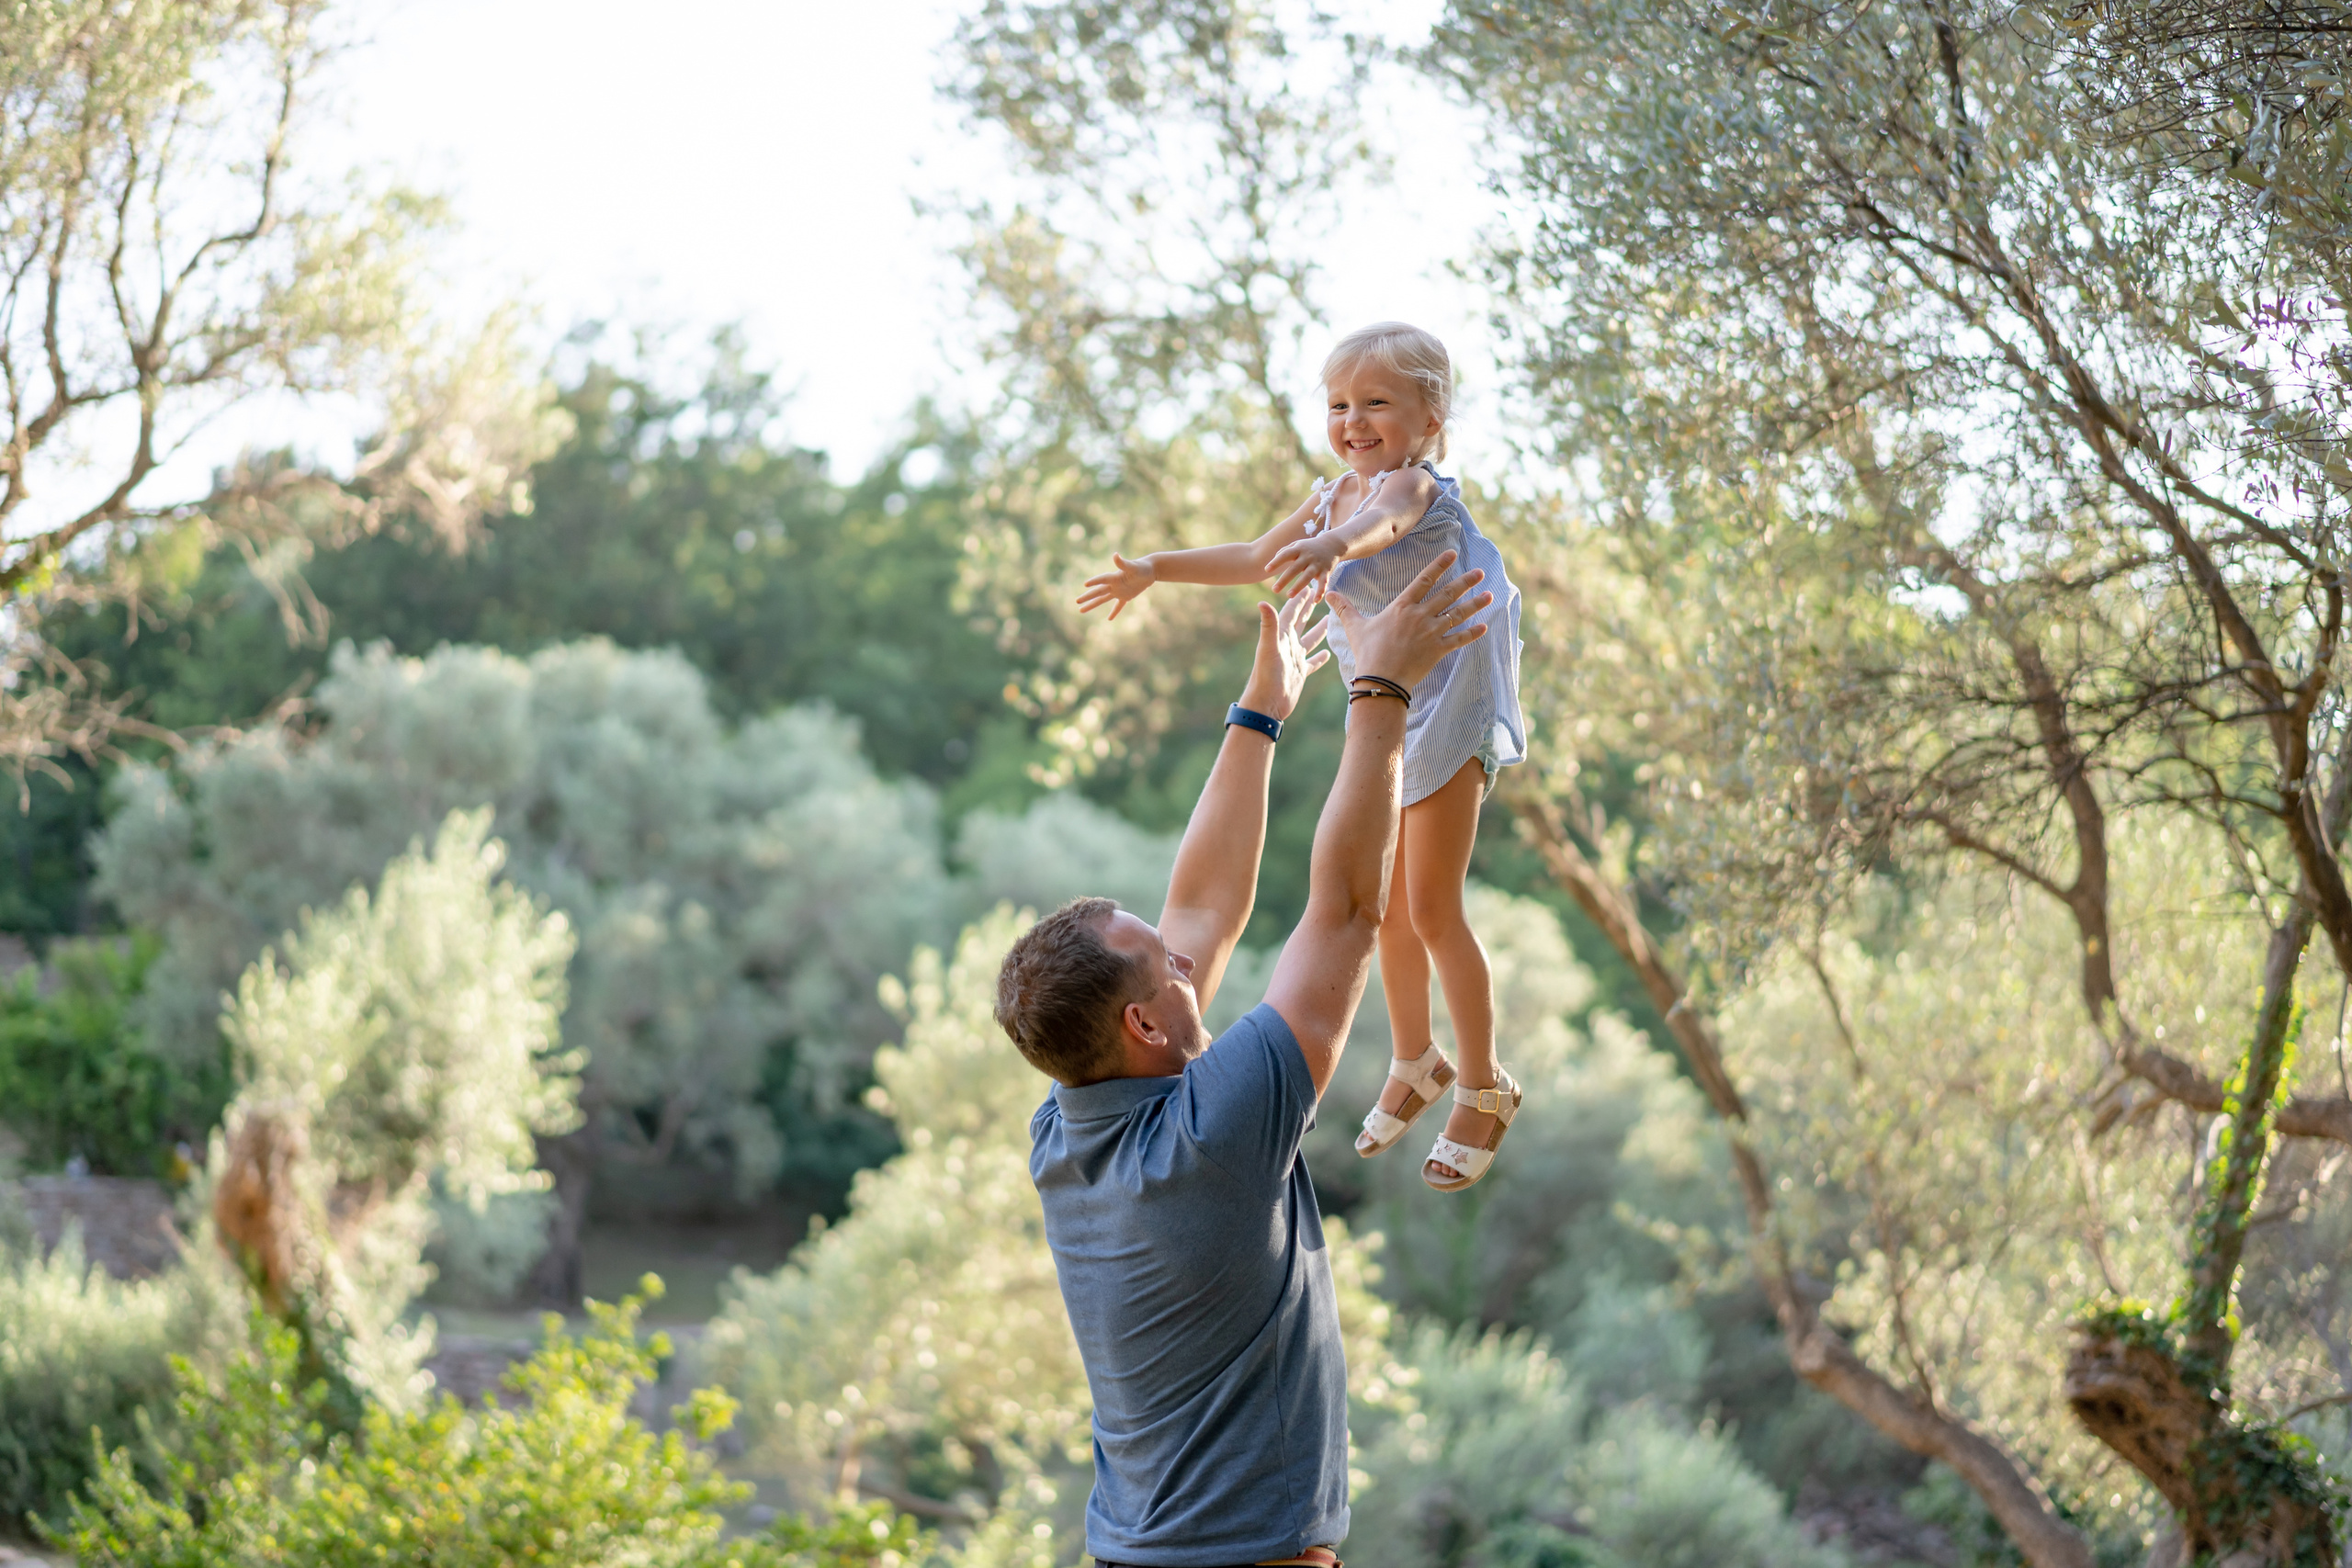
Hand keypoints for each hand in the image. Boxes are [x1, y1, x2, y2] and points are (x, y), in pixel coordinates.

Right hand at [1076, 552, 1155, 618]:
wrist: (1150, 569)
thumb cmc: (1142, 567)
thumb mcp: (1133, 566)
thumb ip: (1123, 563)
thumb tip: (1115, 555)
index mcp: (1115, 577)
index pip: (1102, 580)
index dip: (1095, 581)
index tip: (1085, 584)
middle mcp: (1114, 585)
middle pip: (1098, 592)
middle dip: (1087, 597)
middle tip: (1077, 601)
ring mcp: (1119, 591)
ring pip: (1103, 599)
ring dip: (1093, 604)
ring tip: (1081, 610)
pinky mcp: (1126, 596)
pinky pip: (1119, 605)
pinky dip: (1114, 611)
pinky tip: (1109, 619)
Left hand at [1237, 585, 1332, 721]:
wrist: (1266, 704)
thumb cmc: (1266, 676)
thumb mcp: (1269, 648)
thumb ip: (1269, 625)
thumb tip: (1262, 601)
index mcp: (1281, 636)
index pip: (1291, 612)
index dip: (1299, 599)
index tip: (1308, 585)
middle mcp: (1288, 645)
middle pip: (1300, 622)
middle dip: (1308, 608)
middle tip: (1318, 594)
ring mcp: (1294, 659)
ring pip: (1309, 640)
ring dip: (1318, 630)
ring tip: (1329, 619)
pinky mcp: (1300, 673)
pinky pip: (1312, 662)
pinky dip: (1319, 657)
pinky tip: (1327, 654)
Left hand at [1266, 532, 1345, 597]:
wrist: (1332, 545)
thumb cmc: (1309, 547)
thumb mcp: (1297, 545)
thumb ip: (1285, 551)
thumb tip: (1273, 560)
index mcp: (1298, 549)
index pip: (1285, 555)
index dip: (1276, 562)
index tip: (1266, 569)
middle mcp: (1308, 557)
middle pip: (1294, 568)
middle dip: (1284, 580)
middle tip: (1274, 590)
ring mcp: (1317, 565)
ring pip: (1307, 577)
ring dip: (1298, 587)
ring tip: (1289, 596)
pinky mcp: (1326, 572)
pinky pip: (1323, 583)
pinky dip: (1321, 591)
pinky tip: (1316, 601)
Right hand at [1326, 550, 1489, 692]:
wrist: (1380, 680)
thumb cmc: (1368, 653)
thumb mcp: (1355, 627)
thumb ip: (1344, 608)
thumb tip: (1327, 594)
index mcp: (1402, 607)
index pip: (1424, 580)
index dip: (1439, 565)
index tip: (1453, 554)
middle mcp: (1420, 616)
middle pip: (1447, 594)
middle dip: (1465, 582)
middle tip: (1480, 572)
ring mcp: (1431, 633)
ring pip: (1457, 614)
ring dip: (1474, 604)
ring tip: (1489, 595)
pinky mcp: (1438, 650)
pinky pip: (1459, 640)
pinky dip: (1472, 633)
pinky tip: (1484, 626)